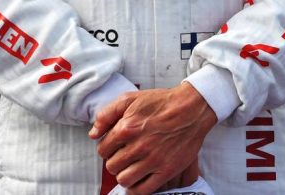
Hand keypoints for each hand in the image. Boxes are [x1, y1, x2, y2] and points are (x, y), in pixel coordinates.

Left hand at [89, 84, 216, 194]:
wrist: (191, 108)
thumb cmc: (161, 102)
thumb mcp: (131, 98)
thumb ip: (107, 114)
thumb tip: (93, 134)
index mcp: (127, 127)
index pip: (103, 149)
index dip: (107, 147)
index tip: (114, 145)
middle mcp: (138, 145)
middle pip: (112, 166)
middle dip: (115, 160)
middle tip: (123, 154)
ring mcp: (153, 160)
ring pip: (124, 179)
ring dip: (124, 174)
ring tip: (130, 166)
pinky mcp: (166, 171)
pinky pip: (142, 190)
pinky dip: (136, 187)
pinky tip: (138, 178)